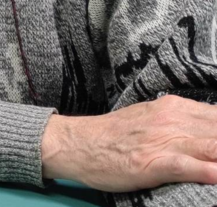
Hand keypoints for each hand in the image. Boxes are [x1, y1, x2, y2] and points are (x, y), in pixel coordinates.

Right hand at [42, 95, 216, 191]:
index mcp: (176, 108)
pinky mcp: (153, 162)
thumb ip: (183, 124)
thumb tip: (209, 132)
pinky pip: (190, 166)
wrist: (77, 143)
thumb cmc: (114, 137)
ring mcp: (165, 140)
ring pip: (214, 147)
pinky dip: (209, 170)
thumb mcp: (151, 120)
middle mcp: (174, 120)